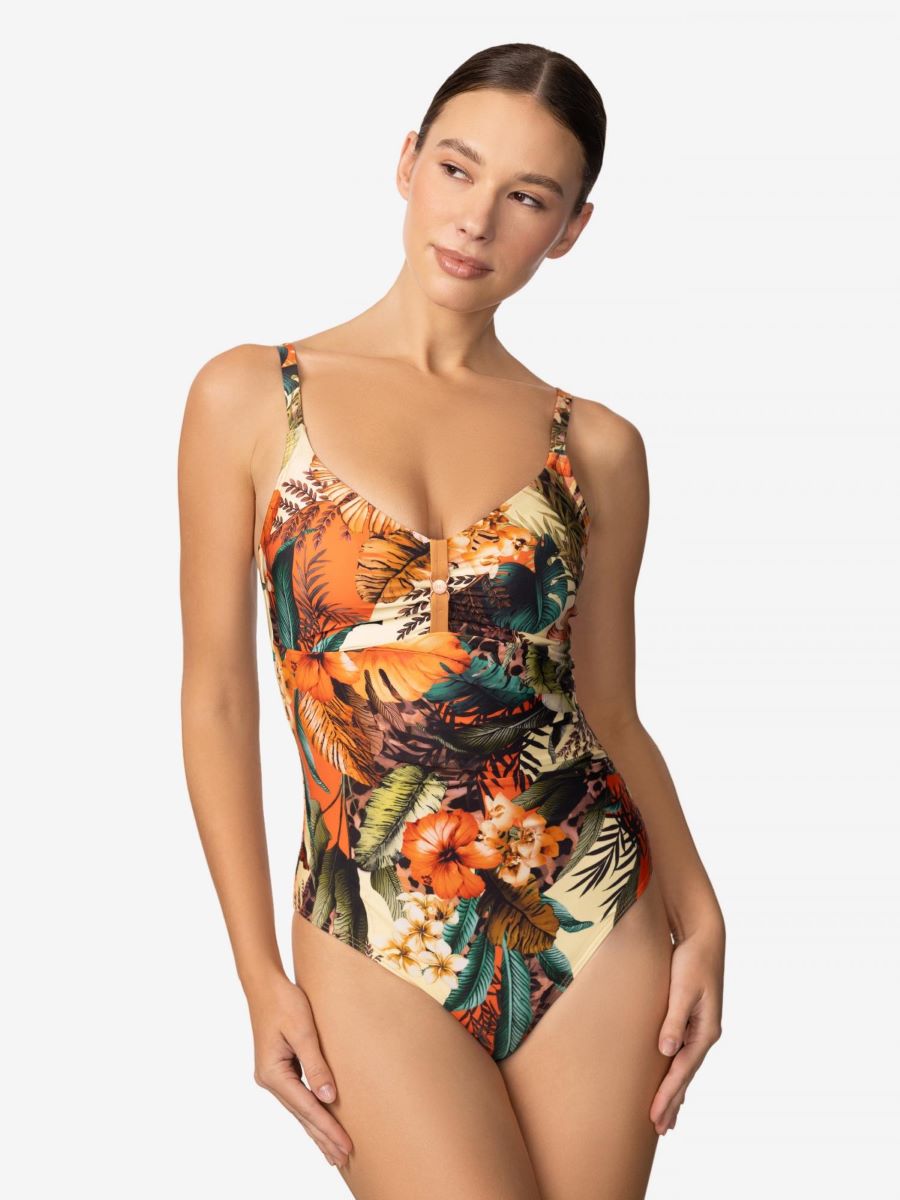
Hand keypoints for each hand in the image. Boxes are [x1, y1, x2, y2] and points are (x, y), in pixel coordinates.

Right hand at [246, 972, 353, 1168]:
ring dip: (317, 1130)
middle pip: (301, 1116)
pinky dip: (310, 1113)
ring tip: (334, 1153)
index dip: (328, 1129)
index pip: (306, 1108)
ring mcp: (272, 1076)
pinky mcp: (278, 1069)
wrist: (264, 985)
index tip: (346, 1146)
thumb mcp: (303, 1031)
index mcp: (273, 1073)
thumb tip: (328, 1099)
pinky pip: (297, 1098)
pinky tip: (320, 1123)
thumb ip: (316, 1065)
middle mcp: (270, 1080)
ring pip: (299, 1110)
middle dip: (323, 1138)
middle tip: (344, 1159)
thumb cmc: (285, 1002)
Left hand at [651, 917, 724, 1134]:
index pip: (683, 1070)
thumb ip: (674, 1019)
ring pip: (685, 1068)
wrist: (703, 936)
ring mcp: (700, 1028)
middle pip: (686, 1075)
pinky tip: (673, 1083)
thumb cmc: (692, 959)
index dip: (668, 1094)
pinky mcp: (692, 1019)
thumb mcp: (683, 988)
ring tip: (667, 1119)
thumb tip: (667, 1051)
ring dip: (676, 1093)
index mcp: (705, 1029)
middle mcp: (705, 1033)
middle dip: (673, 1102)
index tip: (655, 1116)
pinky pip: (683, 1054)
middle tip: (659, 1130)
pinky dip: (677, 1073)